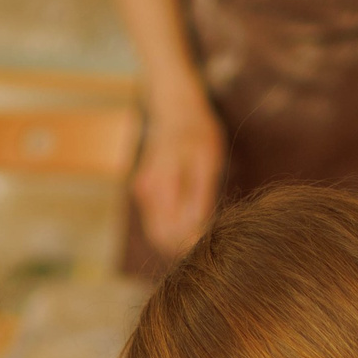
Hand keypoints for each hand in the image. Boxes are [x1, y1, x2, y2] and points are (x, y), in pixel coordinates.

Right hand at [132, 98, 223, 258]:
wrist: (175, 110)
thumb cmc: (198, 133)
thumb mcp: (208, 159)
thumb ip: (201, 196)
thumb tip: (200, 229)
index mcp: (164, 181)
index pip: (175, 231)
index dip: (194, 244)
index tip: (215, 245)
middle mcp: (148, 190)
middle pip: (161, 238)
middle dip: (184, 247)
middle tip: (211, 246)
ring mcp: (142, 193)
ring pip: (157, 233)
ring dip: (178, 240)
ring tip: (204, 235)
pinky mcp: (142, 194)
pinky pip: (155, 222)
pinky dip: (172, 229)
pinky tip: (192, 223)